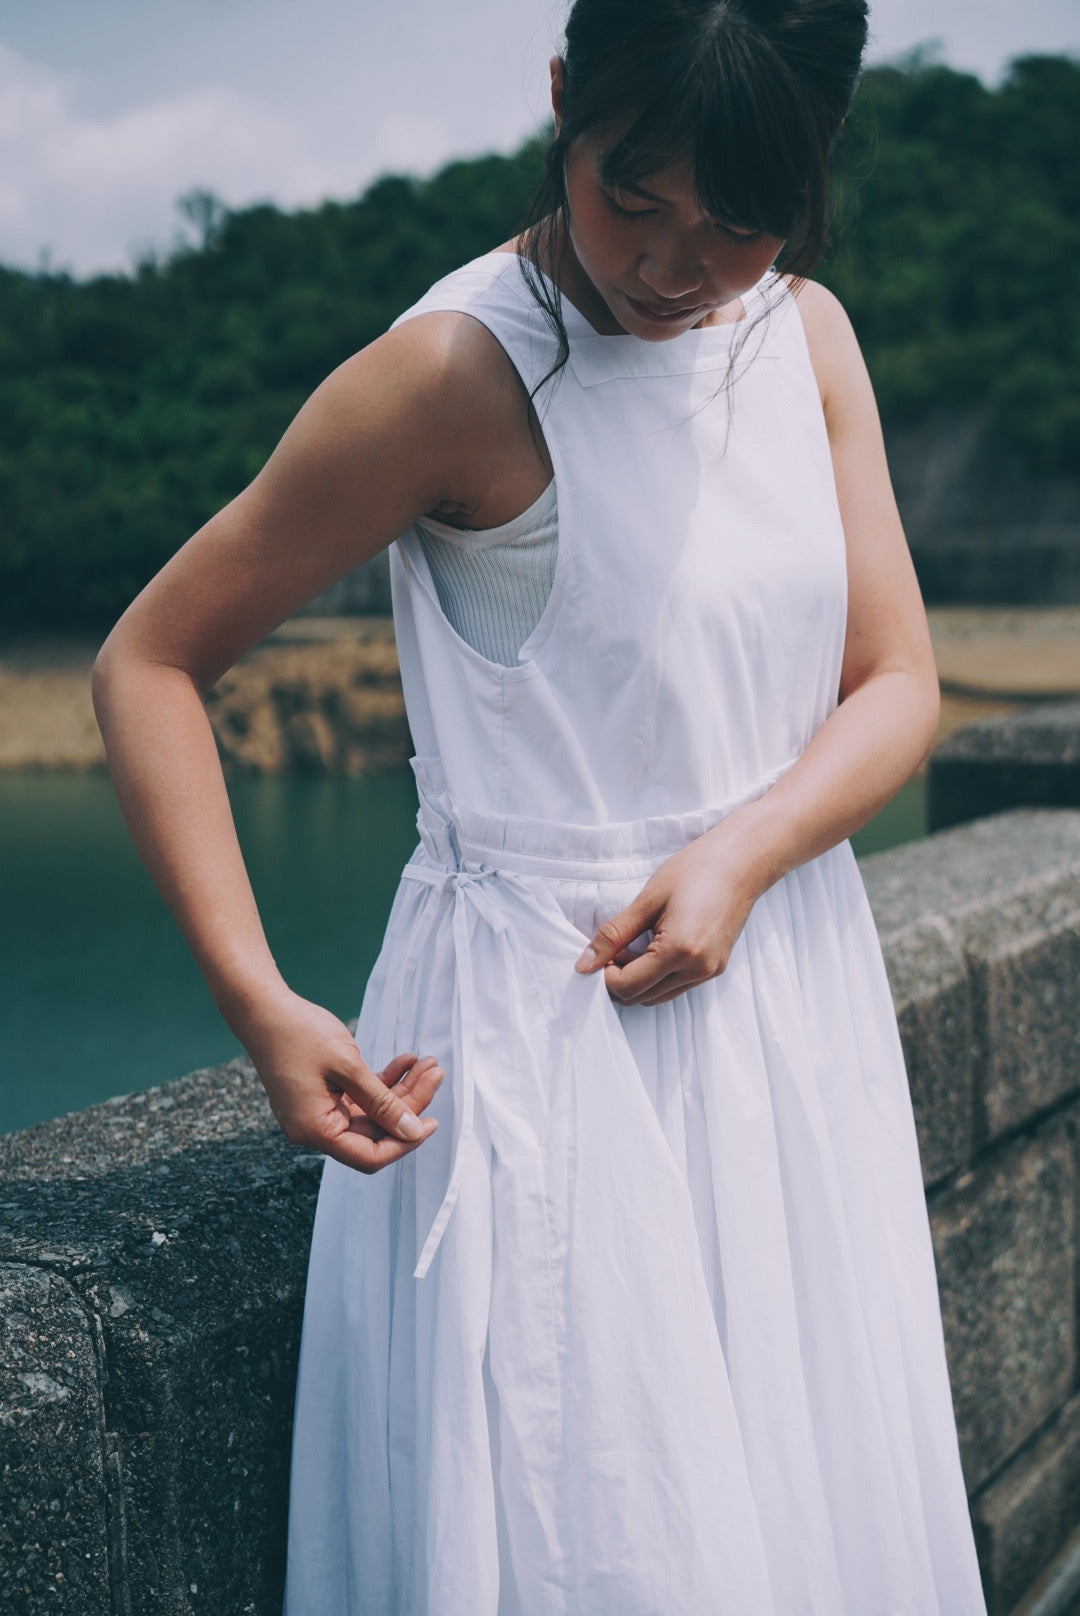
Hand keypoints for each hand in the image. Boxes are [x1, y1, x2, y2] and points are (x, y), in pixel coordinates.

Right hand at [238, 987, 442, 1172]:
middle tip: (435, 1074)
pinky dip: (381, 1082)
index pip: (369, 1155)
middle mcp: (314, 1128)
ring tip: (426, 1063)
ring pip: (371, 1112)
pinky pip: (359, 1098)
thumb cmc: (299, 1034)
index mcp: (315, 1130)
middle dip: (408, 1105)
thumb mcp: (348, 1067)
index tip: (433, 1121)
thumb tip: (412, 1131)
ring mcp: (317, 1111)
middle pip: (374, 1131)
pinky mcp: (321, 1095)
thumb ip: (382, 1102)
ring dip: (399, 1090)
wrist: (263, 1009)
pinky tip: (404, 1062)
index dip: (404, 1142)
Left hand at [573, 822, 764, 1006]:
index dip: (605, 975)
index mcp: (679, 950)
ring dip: (639, 981)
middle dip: (620, 981)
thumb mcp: (647, 900)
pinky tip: (652, 948)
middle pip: (642, 998)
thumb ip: (614, 935)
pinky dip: (658, 977)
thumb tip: (584, 964)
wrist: (742, 861)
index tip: (602, 952)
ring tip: (633, 947)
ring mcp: (710, 972)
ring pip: (659, 997)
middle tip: (613, 950)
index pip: (628, 986)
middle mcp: (698, 969)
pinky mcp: (716, 968)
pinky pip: (677, 987)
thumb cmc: (695, 870)